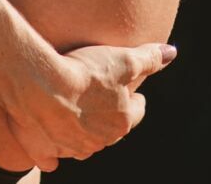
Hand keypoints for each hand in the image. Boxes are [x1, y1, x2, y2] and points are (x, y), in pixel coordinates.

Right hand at [1, 41, 176, 168]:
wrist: (39, 86)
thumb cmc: (85, 72)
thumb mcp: (124, 59)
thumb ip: (149, 58)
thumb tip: (171, 53)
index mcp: (121, 122)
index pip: (136, 112)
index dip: (133, 98)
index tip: (127, 90)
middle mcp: (99, 141)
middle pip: (109, 129)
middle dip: (106, 114)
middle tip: (97, 94)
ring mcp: (71, 149)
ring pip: (82, 142)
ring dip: (80, 129)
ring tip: (71, 107)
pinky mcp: (44, 152)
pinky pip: (51, 157)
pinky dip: (51, 150)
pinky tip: (48, 137)